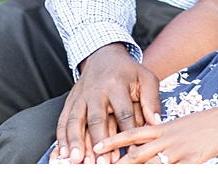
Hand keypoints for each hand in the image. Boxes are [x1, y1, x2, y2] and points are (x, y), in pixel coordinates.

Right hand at [54, 44, 161, 163]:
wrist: (103, 56)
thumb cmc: (128, 72)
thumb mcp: (146, 79)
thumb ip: (152, 100)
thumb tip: (156, 122)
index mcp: (117, 84)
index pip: (123, 112)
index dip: (127, 132)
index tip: (132, 150)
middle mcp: (96, 91)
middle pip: (97, 119)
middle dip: (98, 142)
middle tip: (101, 163)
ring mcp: (80, 97)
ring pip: (75, 121)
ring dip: (75, 142)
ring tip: (77, 160)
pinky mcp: (70, 102)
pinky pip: (63, 121)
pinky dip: (61, 138)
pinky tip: (62, 153)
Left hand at [93, 106, 217, 164]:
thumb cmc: (210, 122)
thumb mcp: (184, 124)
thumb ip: (166, 134)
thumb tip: (151, 144)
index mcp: (165, 127)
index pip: (133, 133)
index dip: (113, 140)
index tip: (96, 146)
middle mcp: (168, 138)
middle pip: (135, 155)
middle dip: (116, 165)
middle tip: (101, 168)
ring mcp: (178, 151)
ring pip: (149, 167)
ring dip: (135, 172)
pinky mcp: (191, 160)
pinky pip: (172, 172)